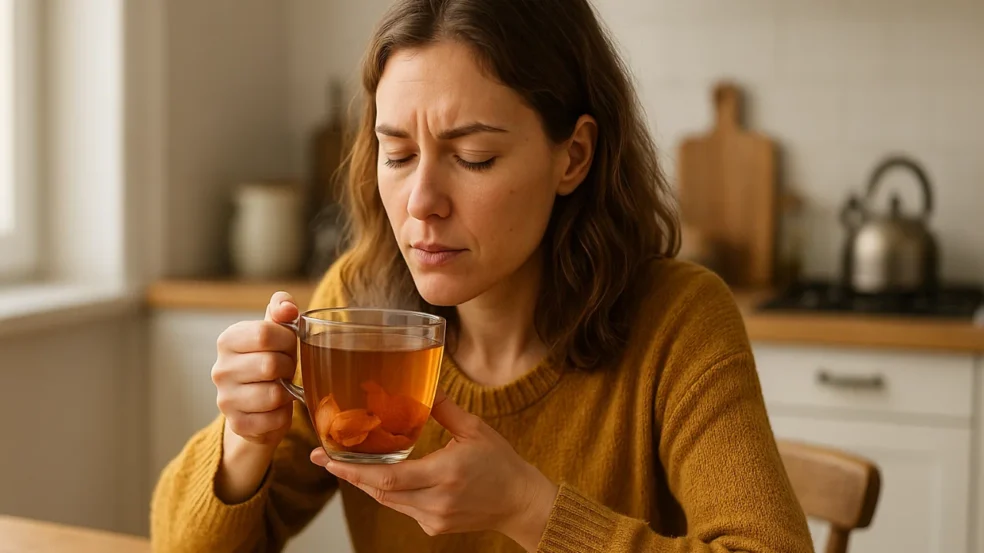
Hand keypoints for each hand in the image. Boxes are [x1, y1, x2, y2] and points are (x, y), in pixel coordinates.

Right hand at [212, 291, 298, 446]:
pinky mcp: (237, 425)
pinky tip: (276, 408)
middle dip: (289, 367)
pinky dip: (283, 414)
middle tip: (286, 369)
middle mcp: (220, 369)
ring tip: (281, 387)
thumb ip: (282, 309)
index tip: (287, 346)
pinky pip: (275, 420)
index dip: (287, 340)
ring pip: (274, 394)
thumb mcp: (276, 330)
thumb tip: (288, 308)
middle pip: (271, 364)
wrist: (257, 403)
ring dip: (287, 392)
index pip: (265, 334)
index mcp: (227, 340)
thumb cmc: (270, 358)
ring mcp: (225, 399)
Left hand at [310, 390, 558, 550]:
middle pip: (380, 492)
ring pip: (388, 501)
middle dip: (349, 475)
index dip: (354, 471)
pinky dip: (389, 491)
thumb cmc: (501, 464)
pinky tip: (379, 475)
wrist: (520, 503)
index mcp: (446, 473)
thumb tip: (424, 384)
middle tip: (322, 458)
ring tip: (344, 462)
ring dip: (367, 482)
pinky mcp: (433, 527)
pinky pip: (402, 507)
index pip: (389, 478)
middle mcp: (436, 501)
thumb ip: (445, 409)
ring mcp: (434, 518)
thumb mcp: (475, 430)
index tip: (328, 459)